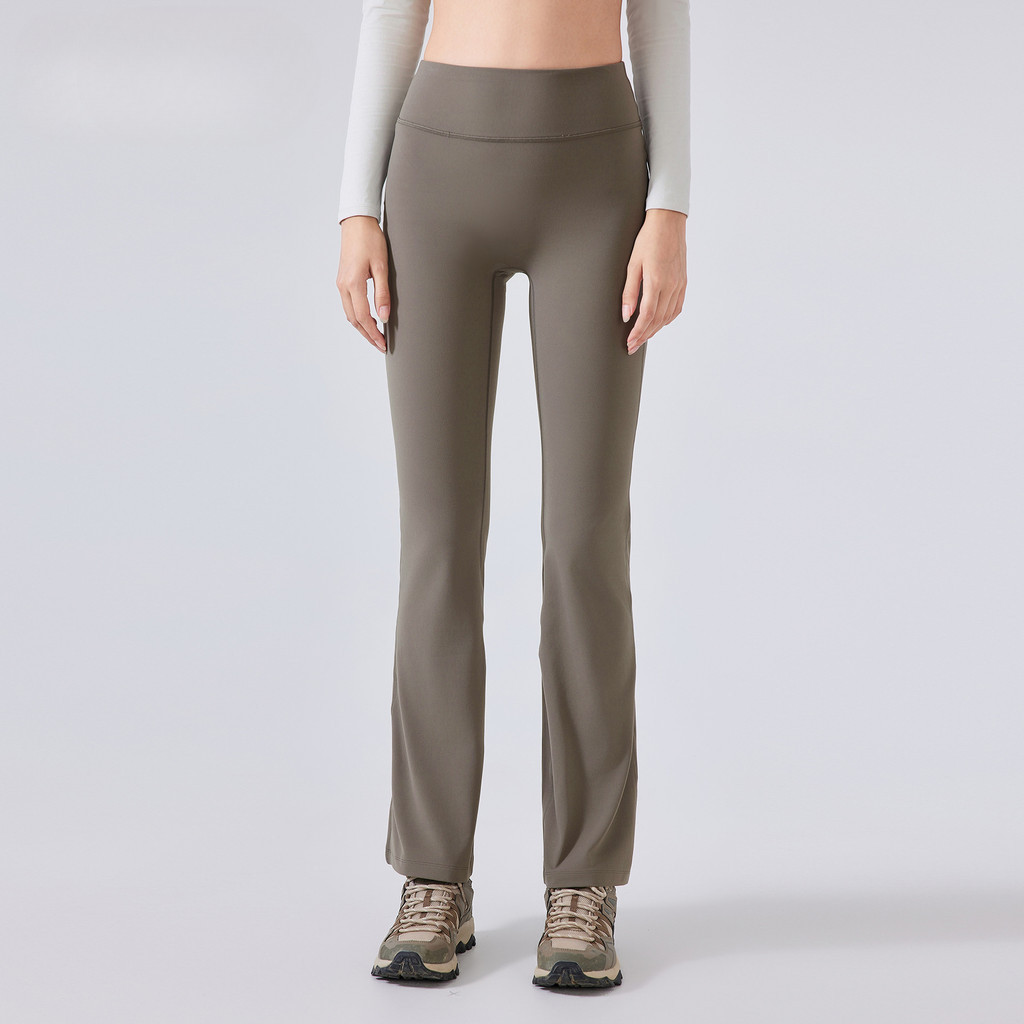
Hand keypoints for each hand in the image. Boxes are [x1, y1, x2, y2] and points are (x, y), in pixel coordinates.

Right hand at [337, 215, 390, 352]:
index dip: (374, 333)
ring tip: (376, 335)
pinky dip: (358, 316)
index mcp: (353, 284)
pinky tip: (368, 318)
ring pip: (350, 314)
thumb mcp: (382, 266)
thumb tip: (384, 316)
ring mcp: (341, 283)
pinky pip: (348, 305)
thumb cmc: (371, 240)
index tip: (384, 344)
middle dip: (368, 335)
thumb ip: (383, 293)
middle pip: (354, 320)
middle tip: (381, 345)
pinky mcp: (343, 280)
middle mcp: (343, 286)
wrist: (357, 222)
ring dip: (362, 327)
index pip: (363, 317)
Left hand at [621, 208, 687, 354]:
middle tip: (633, 346)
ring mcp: (679, 284)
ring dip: (655, 330)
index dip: (638, 332)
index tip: (629, 342)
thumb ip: (630, 291)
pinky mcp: (683, 281)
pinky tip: (659, 323)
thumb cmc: (648, 239)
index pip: (647, 316)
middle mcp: (671, 285)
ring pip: (668, 316)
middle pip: (657, 320)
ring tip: (643, 337)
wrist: (669, 222)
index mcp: (656, 281)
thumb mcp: (633, 264)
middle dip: (644, 336)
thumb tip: (626, 314)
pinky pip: (677, 307)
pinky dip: (667, 319)